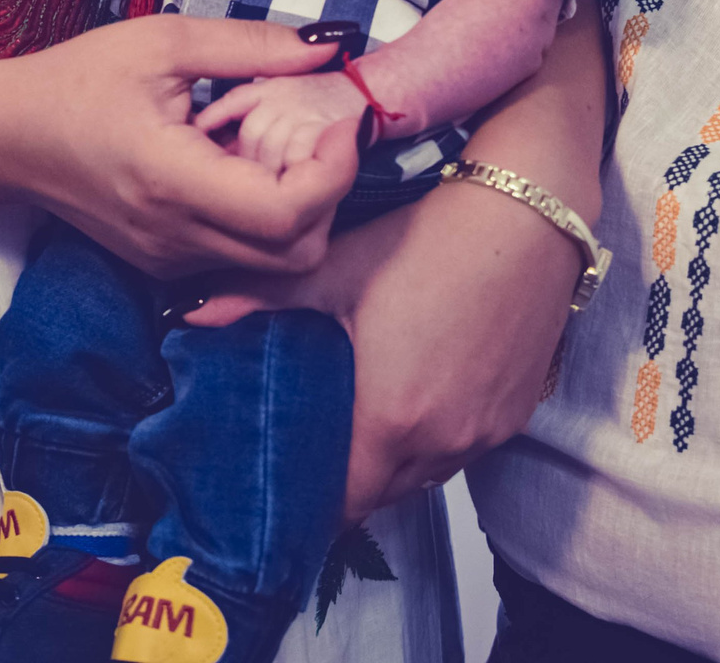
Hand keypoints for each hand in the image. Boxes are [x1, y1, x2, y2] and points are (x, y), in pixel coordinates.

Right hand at [11, 14, 359, 278]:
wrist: (8, 138)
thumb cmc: (79, 80)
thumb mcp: (165, 42)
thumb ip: (254, 46)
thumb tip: (331, 48)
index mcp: (173, 180)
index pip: (287, 213)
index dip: (335, 171)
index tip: (341, 120)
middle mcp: (176, 236)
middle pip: (297, 251)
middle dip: (329, 192)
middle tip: (316, 133)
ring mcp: (170, 259)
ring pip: (276, 263)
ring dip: (301, 208)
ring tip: (276, 147)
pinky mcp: (167, 264)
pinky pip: (243, 258)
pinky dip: (266, 219)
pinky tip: (244, 167)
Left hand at [182, 4, 605, 515]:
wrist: (528, 215)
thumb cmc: (430, 241)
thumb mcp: (337, 269)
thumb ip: (261, 299)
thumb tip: (191, 313)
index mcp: (389, 421)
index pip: (338, 504)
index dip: (305, 499)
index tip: (282, 477)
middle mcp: (441, 443)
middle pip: (378, 496)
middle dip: (342, 478)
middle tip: (311, 442)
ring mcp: (484, 433)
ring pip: (422, 477)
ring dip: (390, 462)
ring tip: (360, 420)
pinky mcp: (515, 414)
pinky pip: (461, 451)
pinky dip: (433, 440)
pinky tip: (417, 396)